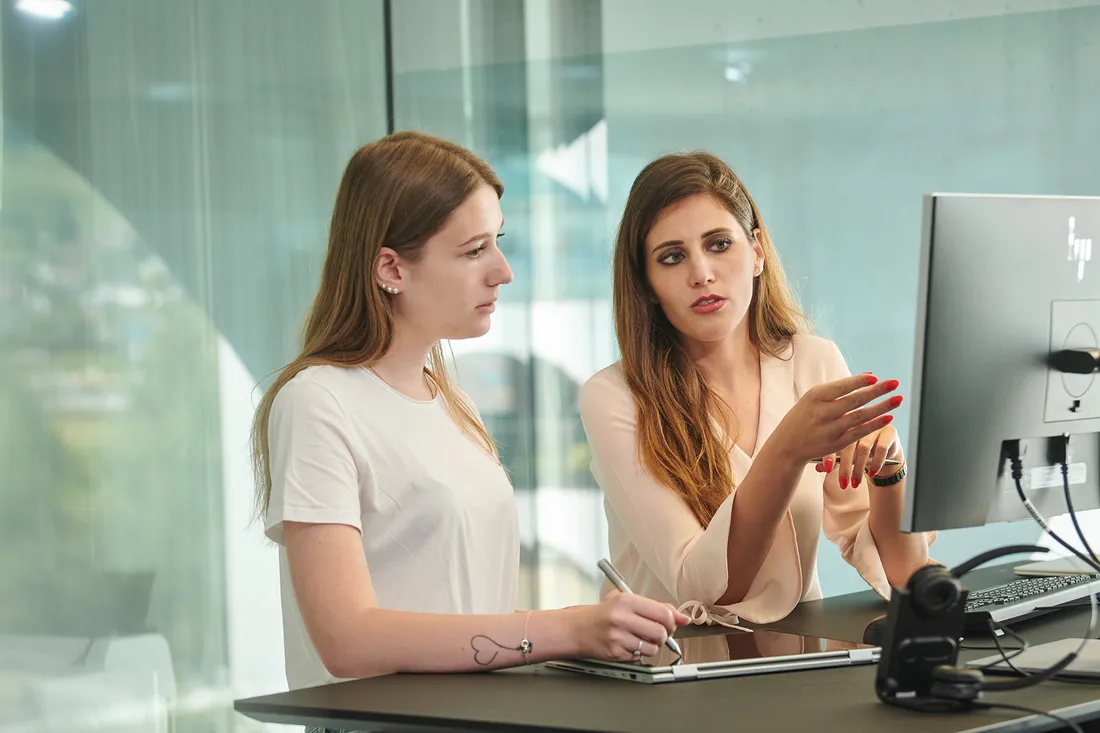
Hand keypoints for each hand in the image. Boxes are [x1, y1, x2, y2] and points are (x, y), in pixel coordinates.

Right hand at [568, 590, 688, 661]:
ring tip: (638, 639)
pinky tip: (627, 645)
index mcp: (626, 601)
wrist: (575, 629)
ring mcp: (618, 636)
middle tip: (655, 633)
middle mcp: (622, 617)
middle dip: (663, 636)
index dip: (672, 621)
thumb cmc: (601, 615)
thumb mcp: (626, 602)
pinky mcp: (615, 652)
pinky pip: (639, 657)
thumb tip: (682, 617)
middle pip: (661, 633)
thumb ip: (655, 608)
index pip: (663, 613)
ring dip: (650, 646)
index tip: (671, 624)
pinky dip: (637, 654)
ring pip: (652, 648)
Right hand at [769, 373, 902, 464]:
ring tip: (898, 399)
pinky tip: (888, 417)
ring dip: (882, 407)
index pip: (842, 386)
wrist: (786, 445)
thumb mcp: (814, 398)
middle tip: (895, 383)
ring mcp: (829, 429)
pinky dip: (874, 425)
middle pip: (855, 400)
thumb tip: (870, 375)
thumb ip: (839, 388)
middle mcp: (822, 412)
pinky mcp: (836, 444)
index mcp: (814, 396)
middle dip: (877, 391)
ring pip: (860, 416)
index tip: (876, 377)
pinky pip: (859, 432)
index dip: (860, 382)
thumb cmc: (803, 416)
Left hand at [826, 424, 904, 489]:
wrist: (886, 450)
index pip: (833, 439)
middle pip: (848, 444)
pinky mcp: (889, 432)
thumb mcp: (846, 456)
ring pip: (864, 447)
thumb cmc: (860, 452)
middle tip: (843, 483)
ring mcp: (874, 426)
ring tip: (855, 484)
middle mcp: (858, 423)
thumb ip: (833, 460)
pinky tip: (871, 473)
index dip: (829, 454)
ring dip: (859, 468)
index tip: (827, 468)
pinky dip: (876, 463)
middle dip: (844, 467)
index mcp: (844, 425)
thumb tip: (818, 468)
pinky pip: (881, 448)